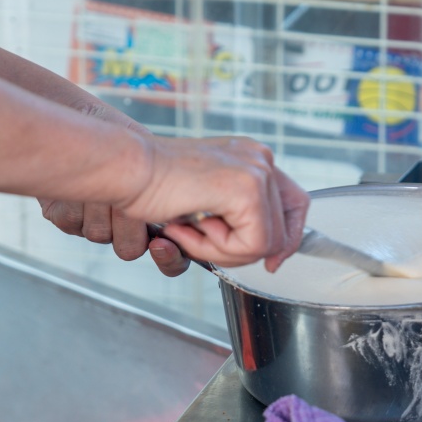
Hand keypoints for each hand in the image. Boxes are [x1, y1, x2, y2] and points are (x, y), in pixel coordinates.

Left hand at [38, 103, 190, 276]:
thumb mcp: (162, 165)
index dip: (169, 258)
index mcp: (155, 219)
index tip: (160, 242)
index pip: (174, 260)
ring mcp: (94, 224)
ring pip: (97, 234)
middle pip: (129, 250)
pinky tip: (79, 179)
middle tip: (124, 197)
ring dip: (99, 202)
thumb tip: (180, 220)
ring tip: (101, 176)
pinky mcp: (63, 216)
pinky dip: (74, 196)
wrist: (89, 117)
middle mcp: (124, 229)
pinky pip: (68, 221)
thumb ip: (172, 197)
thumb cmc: (129, 137)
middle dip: (125, 221)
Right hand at [122, 136, 309, 271]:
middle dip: (241, 251)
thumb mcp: (206, 201)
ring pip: (267, 244)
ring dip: (223, 251)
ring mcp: (257, 172)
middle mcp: (260, 159)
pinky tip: (189, 227)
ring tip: (189, 230)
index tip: (272, 263)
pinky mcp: (247, 190)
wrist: (126, 169)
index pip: (295, 205)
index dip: (287, 240)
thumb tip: (272, 254)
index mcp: (253, 158)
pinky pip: (252, 246)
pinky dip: (216, 249)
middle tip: (200, 240)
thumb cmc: (152, 185)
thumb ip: (238, 218)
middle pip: (284, 232)